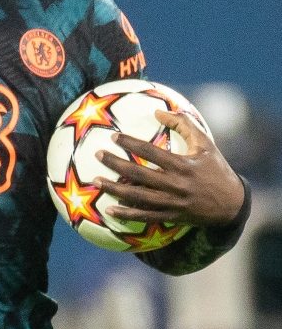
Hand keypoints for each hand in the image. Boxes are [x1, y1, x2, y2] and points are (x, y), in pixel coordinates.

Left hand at [95, 109, 244, 227]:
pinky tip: (110, 210)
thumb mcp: (205, 143)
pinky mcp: (172, 216)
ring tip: (96, 181)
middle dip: (116, 165)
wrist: (232, 204)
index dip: (131, 144)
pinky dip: (127, 214)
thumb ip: (183, 124)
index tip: (113, 137)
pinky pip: (145, 216)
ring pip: (138, 197)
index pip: (151, 152)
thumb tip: (158, 111)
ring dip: (116, 190)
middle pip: (139, 175)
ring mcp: (172, 203)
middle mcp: (175, 185)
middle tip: (98, 155)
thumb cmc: (216, 169)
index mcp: (182, 165)